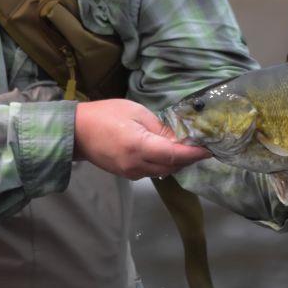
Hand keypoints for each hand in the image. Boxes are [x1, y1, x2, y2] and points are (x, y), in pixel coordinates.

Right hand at [74, 99, 210, 179]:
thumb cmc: (105, 115)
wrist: (77, 132)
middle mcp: (137, 165)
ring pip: (163, 171)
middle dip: (189, 158)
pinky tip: (168, 152)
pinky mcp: (127, 175)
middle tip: (202, 145)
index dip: (194, 153)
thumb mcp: (136, 112)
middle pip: (172, 166)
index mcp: (139, 147)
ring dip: (177, 162)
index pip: (175, 155)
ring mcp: (131, 173)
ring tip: (188, 147)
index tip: (210, 149)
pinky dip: (164, 163)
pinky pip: (152, 171)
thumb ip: (159, 127)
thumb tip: (179, 138)